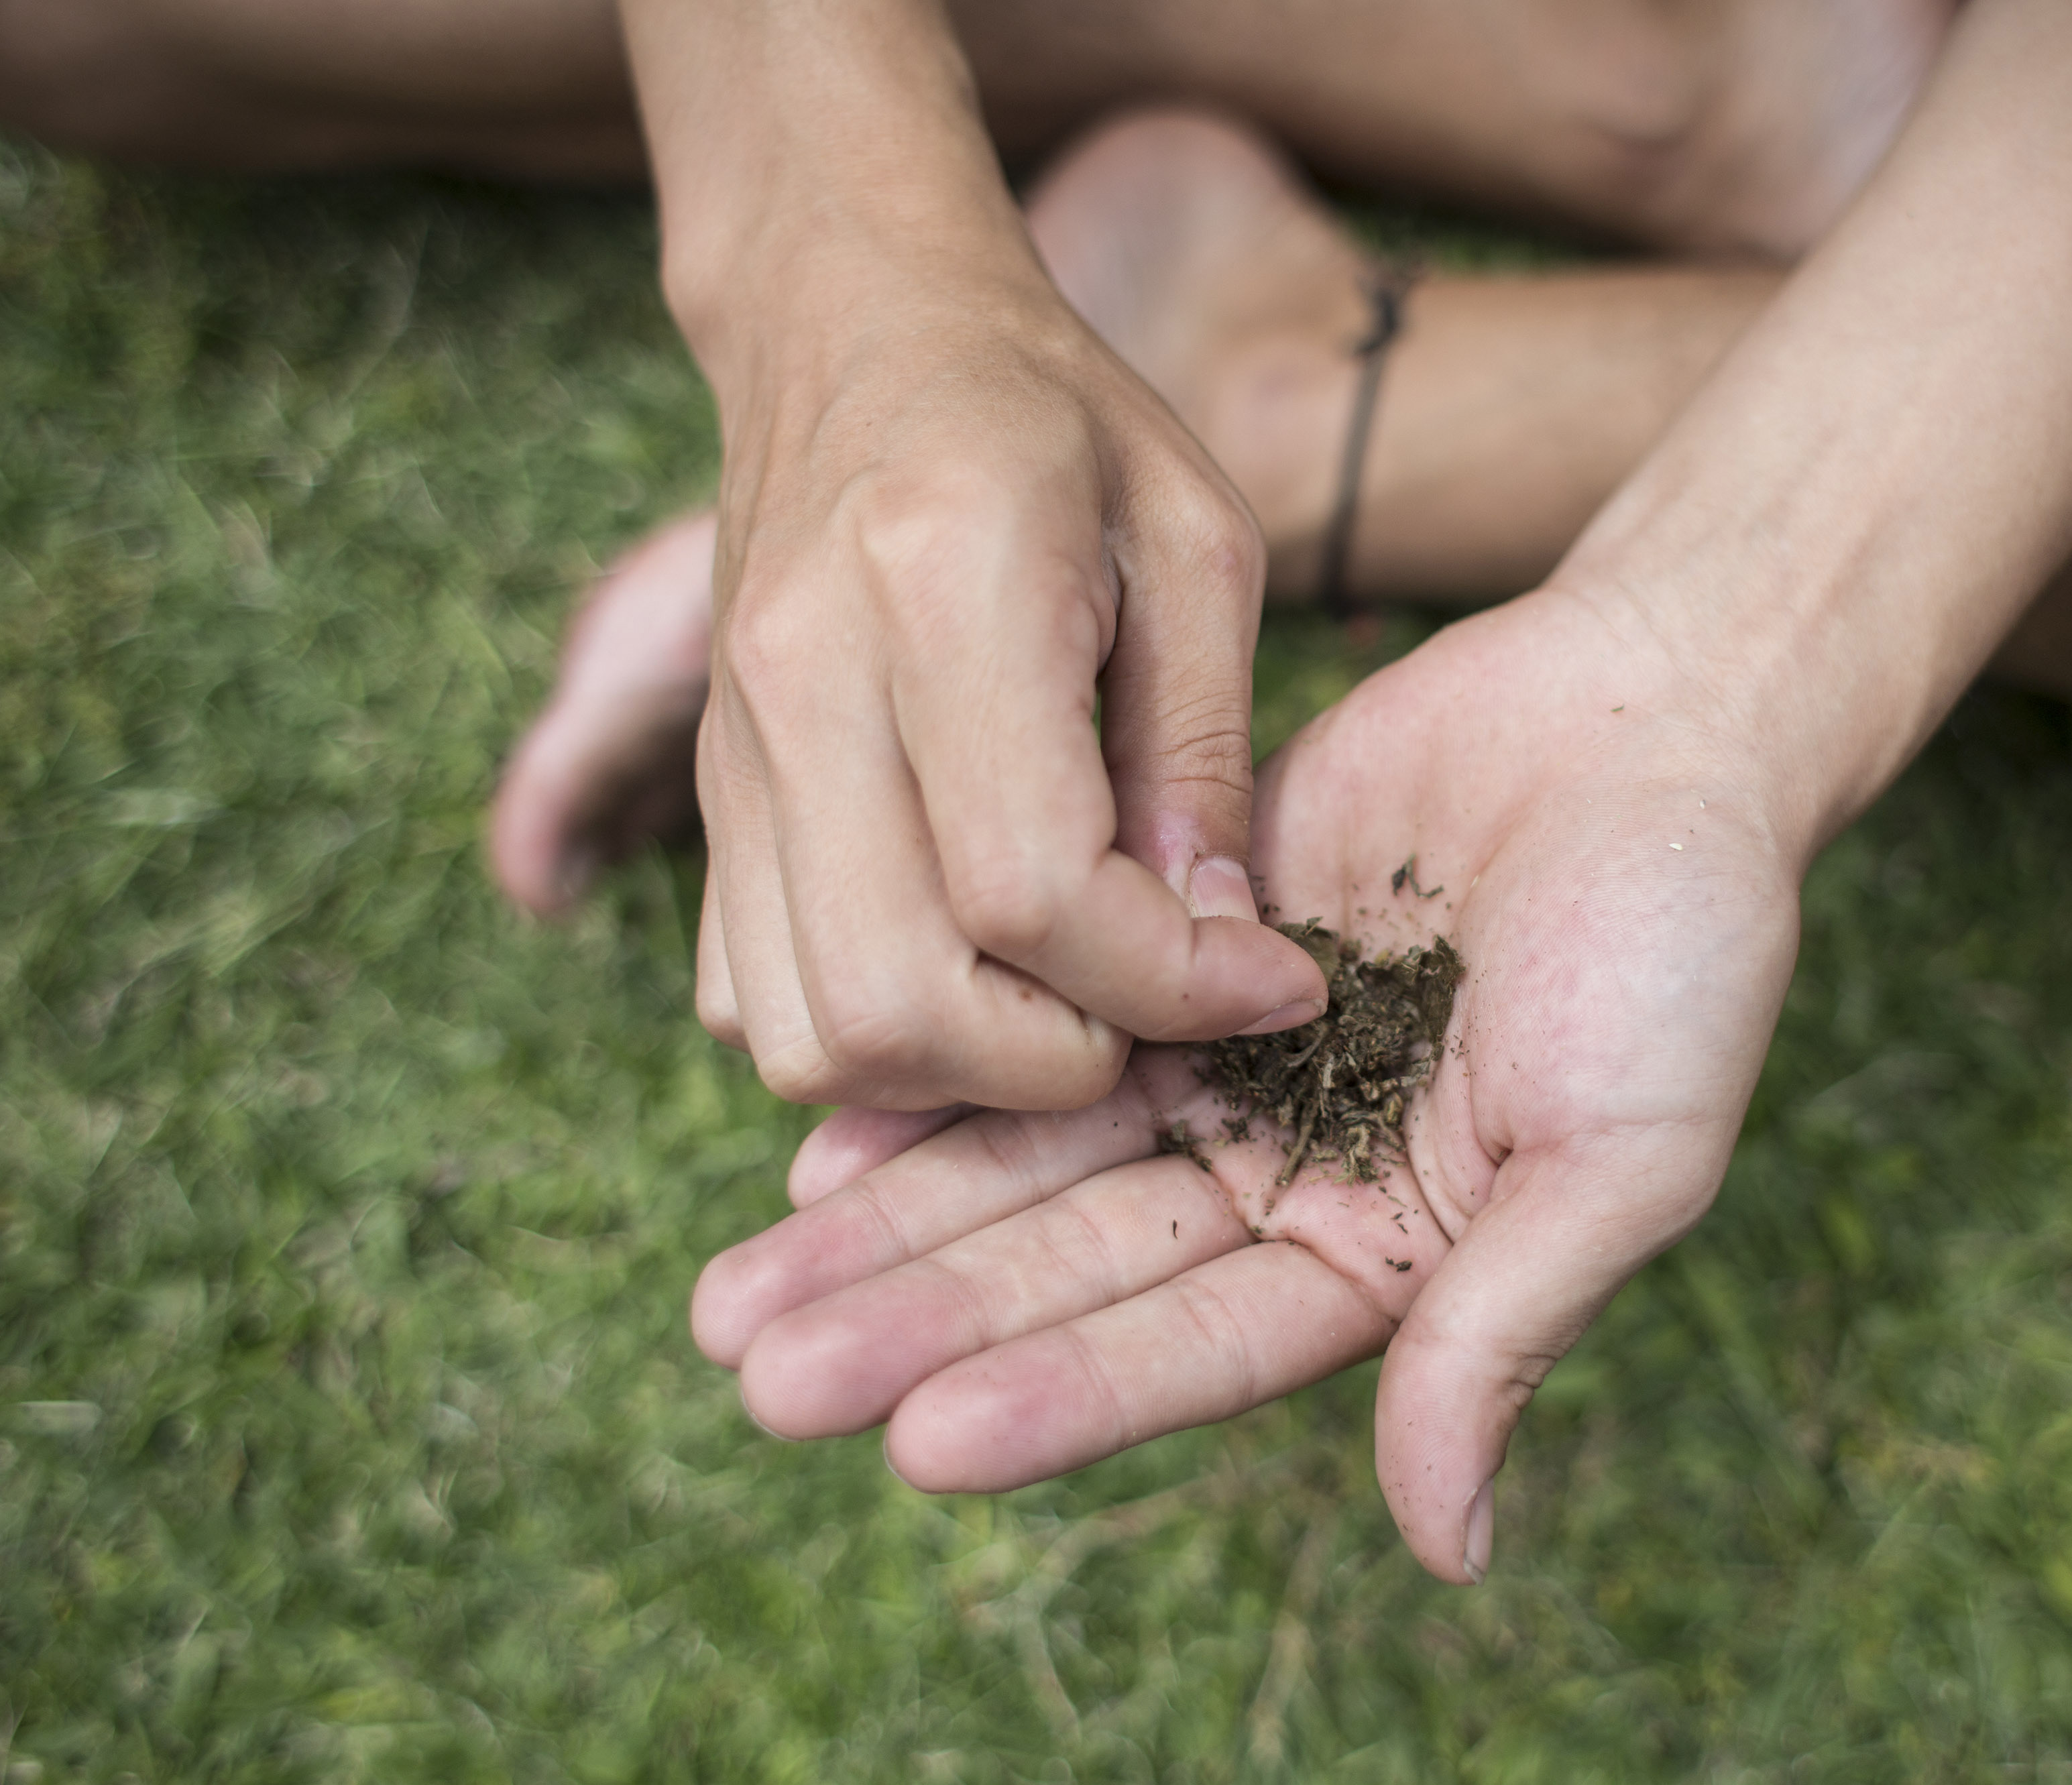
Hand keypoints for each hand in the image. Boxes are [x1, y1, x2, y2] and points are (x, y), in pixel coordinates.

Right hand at [622, 0, 1325, 1114]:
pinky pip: (752, 1001)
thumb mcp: (1196, 542)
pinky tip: (976, 969)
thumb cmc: (1054, 420)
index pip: (1032, 890)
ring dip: (961, 1073)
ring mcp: (731, 751)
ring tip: (1069, 1000)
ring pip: (810, 1035)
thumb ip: (1206, 752)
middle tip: (1157, 1010)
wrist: (853, 328)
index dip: (1169, 981)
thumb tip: (1216, 948)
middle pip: (899, 1002)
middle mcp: (802, 683)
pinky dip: (876, 1038)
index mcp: (939, 586)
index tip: (1266, 977)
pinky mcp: (709, 797)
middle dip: (1059, 1063)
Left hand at [689, 587, 1809, 1581]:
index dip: (1062, 1396)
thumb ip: (1506, 1329)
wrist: (1658, 717)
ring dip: (888, 1228)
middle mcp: (1286, 1177)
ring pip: (1031, 1162)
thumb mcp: (1621, 1152)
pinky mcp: (1178, 946)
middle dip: (920, 1326)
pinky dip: (938, 1083)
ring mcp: (1223, 1063)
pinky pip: (1038, 1019)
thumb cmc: (1684, 942)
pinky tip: (819, 1140)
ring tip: (733, 1297)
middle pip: (1075, 1272)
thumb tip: (1447, 1551)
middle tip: (759, 1373)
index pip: (1197, 1348)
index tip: (918, 1440)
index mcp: (1388, 1257)